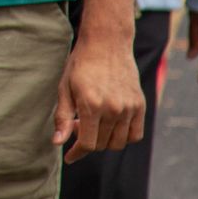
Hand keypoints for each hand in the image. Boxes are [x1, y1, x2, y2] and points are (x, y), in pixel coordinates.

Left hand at [52, 34, 145, 162]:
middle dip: (87, 141)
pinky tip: (111, 125)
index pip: (88, 144)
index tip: (69, 156)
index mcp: (91, 104)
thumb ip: (62, 117)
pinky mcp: (140, 105)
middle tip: (79, 124)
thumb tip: (57, 143)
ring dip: (104, 140)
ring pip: (118, 143)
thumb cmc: (81, 64)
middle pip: (102, 144)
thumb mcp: (64, 87)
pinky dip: (124, 137)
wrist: (107, 42)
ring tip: (94, 122)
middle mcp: (113, 108)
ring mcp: (129, 107)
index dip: (77, 153)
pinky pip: (135, 135)